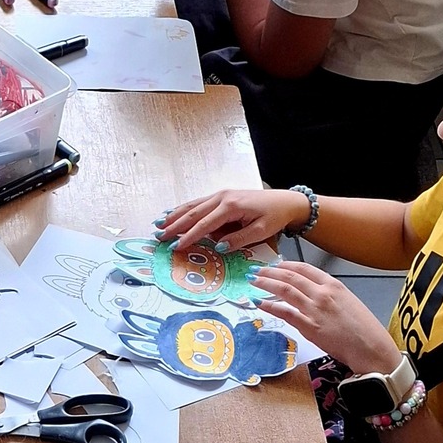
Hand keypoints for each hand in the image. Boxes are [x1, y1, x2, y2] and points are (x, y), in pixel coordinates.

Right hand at [158, 188, 309, 252]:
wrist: (285, 201)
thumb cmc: (274, 216)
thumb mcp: (261, 231)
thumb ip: (239, 239)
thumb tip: (218, 247)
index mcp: (231, 206)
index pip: (205, 224)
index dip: (189, 236)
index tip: (176, 246)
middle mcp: (222, 197)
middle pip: (193, 213)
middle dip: (174, 225)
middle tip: (159, 237)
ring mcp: (220, 195)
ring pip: (192, 206)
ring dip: (174, 215)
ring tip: (158, 224)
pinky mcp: (221, 196)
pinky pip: (198, 203)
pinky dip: (183, 209)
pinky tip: (172, 213)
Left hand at [252, 263, 402, 374]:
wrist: (371, 348)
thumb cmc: (364, 329)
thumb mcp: (349, 302)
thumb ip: (329, 295)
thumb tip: (310, 293)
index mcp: (334, 285)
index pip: (304, 269)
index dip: (285, 265)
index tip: (274, 264)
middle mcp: (323, 294)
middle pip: (290, 277)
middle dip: (269, 272)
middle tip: (255, 270)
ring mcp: (315, 310)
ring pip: (284, 291)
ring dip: (265, 284)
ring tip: (252, 281)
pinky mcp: (309, 327)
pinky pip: (284, 313)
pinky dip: (269, 306)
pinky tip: (259, 303)